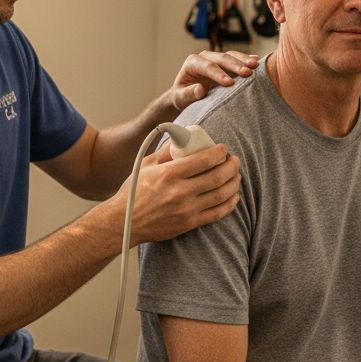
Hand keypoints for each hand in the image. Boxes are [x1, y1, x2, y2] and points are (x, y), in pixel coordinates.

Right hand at [118, 143, 240, 244]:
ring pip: (221, 194)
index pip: (204, 159)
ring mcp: (187, 209)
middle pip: (218, 176)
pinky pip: (217, 213)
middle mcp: (180, 191)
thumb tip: (182, 138)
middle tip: (234, 160)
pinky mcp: (189, 223)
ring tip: (236, 175)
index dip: (219, 152)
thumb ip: (166, 152)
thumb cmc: (133, 192)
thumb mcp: (145, 165)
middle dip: (231, 165)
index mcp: (169, 174)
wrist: (124, 222)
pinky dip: (230, 204)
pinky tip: (234, 196)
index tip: (223, 148)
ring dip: (234, 183)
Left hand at [168, 50, 259, 110]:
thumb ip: (189, 94)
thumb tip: (200, 89)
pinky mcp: (226, 63)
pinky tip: (258, 62)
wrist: (186, 94)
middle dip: (235, 65)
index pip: (207, 67)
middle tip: (248, 73)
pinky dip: (247, 60)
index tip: (229, 83)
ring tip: (256, 66)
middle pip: (222, 58)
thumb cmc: (181, 96)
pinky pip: (238, 59)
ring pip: (232, 55)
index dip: (219, 74)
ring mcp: (216, 58)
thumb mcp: (180, 97)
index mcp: (192, 62)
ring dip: (244, 60)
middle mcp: (205, 57)